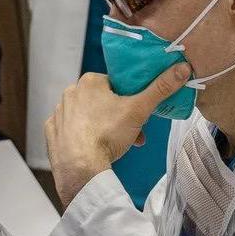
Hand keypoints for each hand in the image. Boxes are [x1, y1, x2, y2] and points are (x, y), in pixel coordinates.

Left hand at [43, 64, 190, 206]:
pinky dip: (81, 136)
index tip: (137, 116)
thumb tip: (182, 68)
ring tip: (114, 145)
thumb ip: (160, 89)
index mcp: (90, 81)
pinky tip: (91, 147)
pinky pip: (70, 130)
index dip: (130, 100)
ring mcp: (58, 112)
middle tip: (130, 134)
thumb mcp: (139, 110)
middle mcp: (70, 92)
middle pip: (102, 101)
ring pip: (87, 116)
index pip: (116, 85)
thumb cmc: (108, 134)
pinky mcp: (51, 131)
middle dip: (118, 117)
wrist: (80, 167)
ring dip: (102, 127)